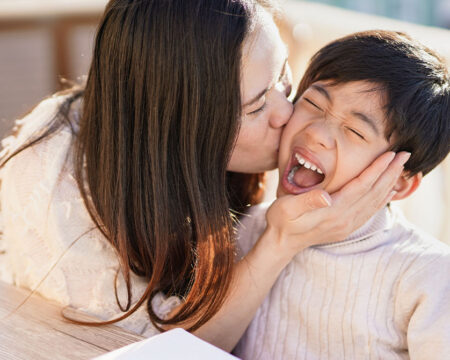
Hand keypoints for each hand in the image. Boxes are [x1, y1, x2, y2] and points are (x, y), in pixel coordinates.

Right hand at [264, 151, 409, 258]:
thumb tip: (326, 196)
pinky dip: (381, 199)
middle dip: (390, 173)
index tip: (391, 154)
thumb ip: (307, 201)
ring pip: (374, 202)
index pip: (361, 186)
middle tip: (405, 155)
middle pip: (373, 193)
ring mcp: (346, 225)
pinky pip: (369, 212)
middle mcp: (344, 219)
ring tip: (401, 169)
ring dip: (389, 184)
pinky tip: (388, 191)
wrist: (281, 243)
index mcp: (332, 211)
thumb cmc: (281, 220)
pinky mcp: (346, 228)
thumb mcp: (287, 208)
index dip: (377, 169)